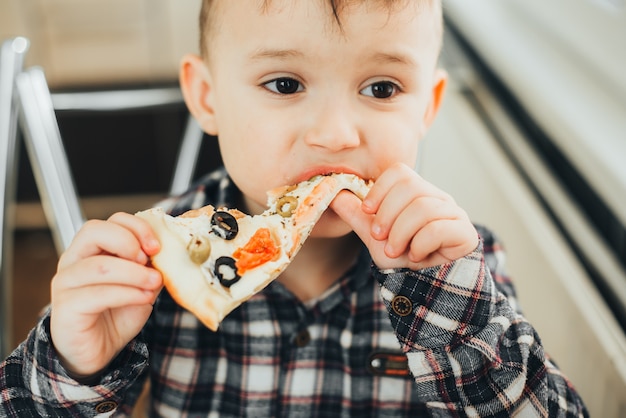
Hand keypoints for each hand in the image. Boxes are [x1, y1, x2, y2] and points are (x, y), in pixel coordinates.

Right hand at [50, 212, 161, 379]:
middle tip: (150, 259)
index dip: (137, 227)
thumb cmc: (117, 313)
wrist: (98, 351)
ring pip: (98, 265)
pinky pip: (97, 294)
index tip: (157, 246)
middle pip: (94, 231)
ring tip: (154, 282)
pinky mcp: (66, 308)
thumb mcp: (141, 285)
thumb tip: (170, 252)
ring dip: (134, 272)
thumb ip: (151, 266)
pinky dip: (127, 293)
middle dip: (128, 242)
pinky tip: (145, 298)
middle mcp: (74, 260)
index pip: (112, 221)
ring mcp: (66, 283)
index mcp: (92, 248)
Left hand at [331, 163, 477, 269]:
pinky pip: (439, 228)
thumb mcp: (374, 237)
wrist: (426, 287)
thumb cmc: (403, 259)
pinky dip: (420, 244)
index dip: (379, 189)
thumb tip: (334, 194)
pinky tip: (416, 256)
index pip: (399, 171)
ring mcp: (454, 214)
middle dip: (387, 214)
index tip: (367, 211)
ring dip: (400, 233)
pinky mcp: (465, 233)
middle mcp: (437, 198)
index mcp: (417, 193)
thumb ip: (356, 215)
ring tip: (394, 251)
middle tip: (378, 236)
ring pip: (423, 208)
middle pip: (410, 186)